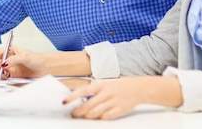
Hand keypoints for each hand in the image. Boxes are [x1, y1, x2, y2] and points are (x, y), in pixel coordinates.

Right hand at [0, 45, 50, 78]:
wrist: (45, 69)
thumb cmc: (37, 59)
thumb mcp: (25, 57)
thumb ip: (14, 59)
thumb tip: (4, 63)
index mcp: (9, 51)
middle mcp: (8, 59)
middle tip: (1, 71)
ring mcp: (10, 68)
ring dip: (0, 74)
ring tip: (7, 75)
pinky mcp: (12, 76)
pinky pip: (4, 78)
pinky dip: (4, 79)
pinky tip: (9, 78)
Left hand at [63, 75, 180, 119]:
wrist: (137, 88)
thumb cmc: (117, 86)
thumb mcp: (104, 84)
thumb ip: (93, 92)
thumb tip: (78, 99)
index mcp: (101, 85)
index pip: (83, 91)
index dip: (72, 97)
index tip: (64, 102)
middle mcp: (106, 93)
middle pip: (89, 105)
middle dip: (79, 111)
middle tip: (73, 114)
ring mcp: (113, 102)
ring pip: (96, 112)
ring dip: (88, 116)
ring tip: (83, 116)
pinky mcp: (119, 110)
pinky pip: (106, 117)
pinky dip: (100, 118)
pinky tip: (98, 117)